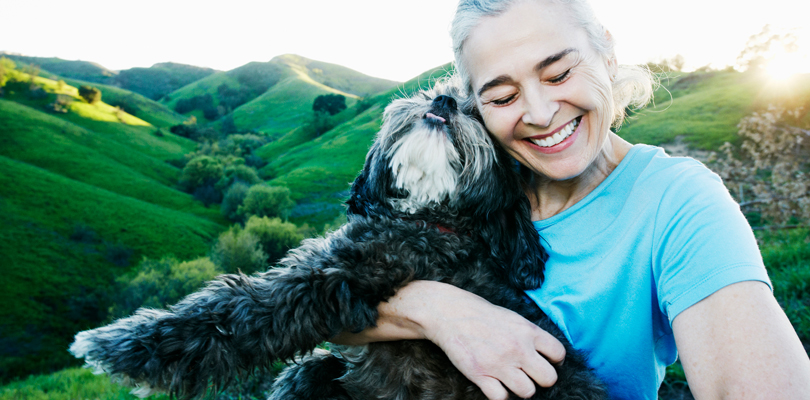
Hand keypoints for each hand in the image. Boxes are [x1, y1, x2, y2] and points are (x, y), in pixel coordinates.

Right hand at [403, 281, 565, 399]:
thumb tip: (545, 352)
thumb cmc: (480, 313)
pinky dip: (499, 394)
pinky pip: (501, 398)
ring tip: (511, 380)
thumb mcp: (512, 317)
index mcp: (528, 331)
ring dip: (521, 388)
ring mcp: (499, 363)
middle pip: (549, 378)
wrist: (449, 313)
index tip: (544, 361)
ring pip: (527, 392)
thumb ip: (529, 334)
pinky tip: (495, 384)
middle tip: (529, 374)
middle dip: (541, 379)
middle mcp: (517, 348)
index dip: (554, 361)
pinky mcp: (480, 375)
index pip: (558, 354)